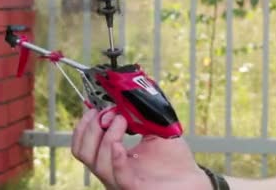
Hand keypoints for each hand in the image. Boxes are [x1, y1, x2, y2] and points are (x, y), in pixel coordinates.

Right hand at [71, 108, 211, 189]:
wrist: (192, 178)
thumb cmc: (174, 159)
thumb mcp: (153, 129)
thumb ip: (138, 114)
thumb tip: (125, 95)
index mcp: (112, 158)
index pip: (83, 145)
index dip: (83, 126)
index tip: (94, 107)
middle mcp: (112, 170)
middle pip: (83, 153)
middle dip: (91, 128)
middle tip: (108, 112)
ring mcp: (122, 181)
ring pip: (97, 163)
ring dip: (107, 136)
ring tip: (122, 119)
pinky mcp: (137, 188)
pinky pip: (119, 176)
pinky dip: (116, 158)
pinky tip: (118, 144)